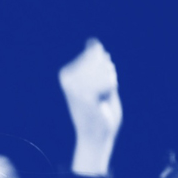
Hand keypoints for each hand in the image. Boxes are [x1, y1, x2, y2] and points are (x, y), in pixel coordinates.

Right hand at [58, 38, 121, 177]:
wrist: (95, 135)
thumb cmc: (97, 109)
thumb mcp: (96, 80)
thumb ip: (95, 60)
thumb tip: (92, 41)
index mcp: (66, 74)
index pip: (95, 52)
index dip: (103, 65)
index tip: (97, 81)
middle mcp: (68, 79)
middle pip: (101, 59)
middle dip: (108, 72)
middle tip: (100, 91)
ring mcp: (77, 87)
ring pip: (106, 69)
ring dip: (109, 82)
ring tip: (101, 96)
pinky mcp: (87, 96)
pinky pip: (109, 81)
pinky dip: (111, 88)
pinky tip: (103, 99)